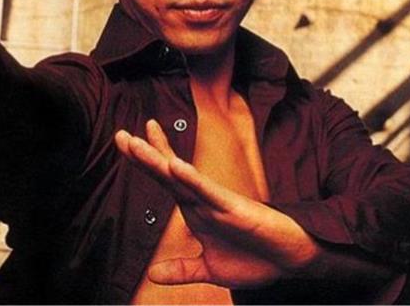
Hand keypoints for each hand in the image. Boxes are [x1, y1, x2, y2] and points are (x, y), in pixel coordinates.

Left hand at [115, 120, 319, 287]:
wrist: (290, 261)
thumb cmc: (255, 259)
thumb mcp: (210, 269)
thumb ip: (182, 269)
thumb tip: (152, 274)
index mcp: (195, 211)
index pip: (166, 180)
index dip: (146, 161)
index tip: (126, 142)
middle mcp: (202, 201)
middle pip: (167, 172)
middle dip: (143, 153)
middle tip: (119, 135)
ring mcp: (216, 201)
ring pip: (182, 177)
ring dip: (159, 159)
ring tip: (138, 141)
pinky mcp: (233, 207)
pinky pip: (208, 191)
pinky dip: (192, 179)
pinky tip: (175, 166)